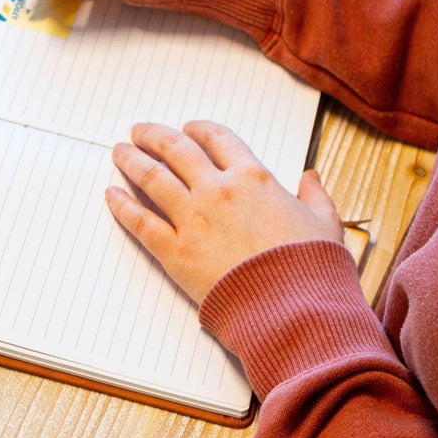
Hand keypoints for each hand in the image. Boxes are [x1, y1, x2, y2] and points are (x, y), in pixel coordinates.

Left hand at [105, 122, 344, 303]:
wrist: (295, 308)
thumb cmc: (312, 269)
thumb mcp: (326, 224)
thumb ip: (316, 196)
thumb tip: (310, 177)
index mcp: (254, 178)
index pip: (218, 139)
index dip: (199, 130)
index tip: (188, 129)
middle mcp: (218, 190)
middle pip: (177, 150)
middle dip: (154, 136)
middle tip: (138, 131)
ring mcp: (193, 219)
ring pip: (152, 178)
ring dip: (132, 161)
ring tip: (119, 152)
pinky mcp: (175, 251)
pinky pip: (141, 222)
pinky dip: (122, 206)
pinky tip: (111, 195)